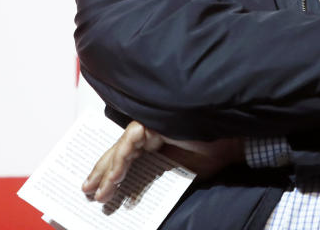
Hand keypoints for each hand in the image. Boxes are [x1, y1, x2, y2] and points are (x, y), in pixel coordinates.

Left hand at [81, 120, 244, 202]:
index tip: (98, 193)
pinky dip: (121, 158)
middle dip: (102, 173)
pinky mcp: (155, 121)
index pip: (127, 158)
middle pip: (119, 152)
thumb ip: (156, 180)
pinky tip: (114, 176)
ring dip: (110, 170)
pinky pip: (131, 140)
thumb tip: (135, 197)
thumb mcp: (177, 175)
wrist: (231, 143)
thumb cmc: (211, 155)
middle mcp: (150, 131)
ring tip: (102, 190)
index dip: (111, 175)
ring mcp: (152, 124)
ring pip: (122, 147)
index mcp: (155, 142)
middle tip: (88, 191)